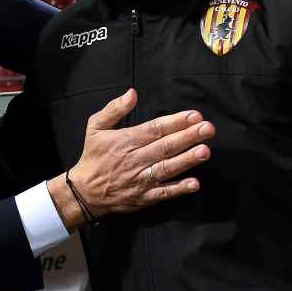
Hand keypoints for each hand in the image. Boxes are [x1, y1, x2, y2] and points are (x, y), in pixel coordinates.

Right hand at [48, 89, 213, 230]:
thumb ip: (114, 109)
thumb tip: (132, 93)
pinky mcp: (144, 197)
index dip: (176, 122)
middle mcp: (135, 160)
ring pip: (167, 168)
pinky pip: (163, 193)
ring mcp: (140, 180)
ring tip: (205, 151)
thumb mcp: (95, 127)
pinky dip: (179, 189)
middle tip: (208, 129)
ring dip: (187, 160)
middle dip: (188, 137)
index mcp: (126, 141)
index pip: (155, 129)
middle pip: (165, 147)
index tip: (194, 115)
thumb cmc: (93, 156)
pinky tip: (194, 183)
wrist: (84, 192)